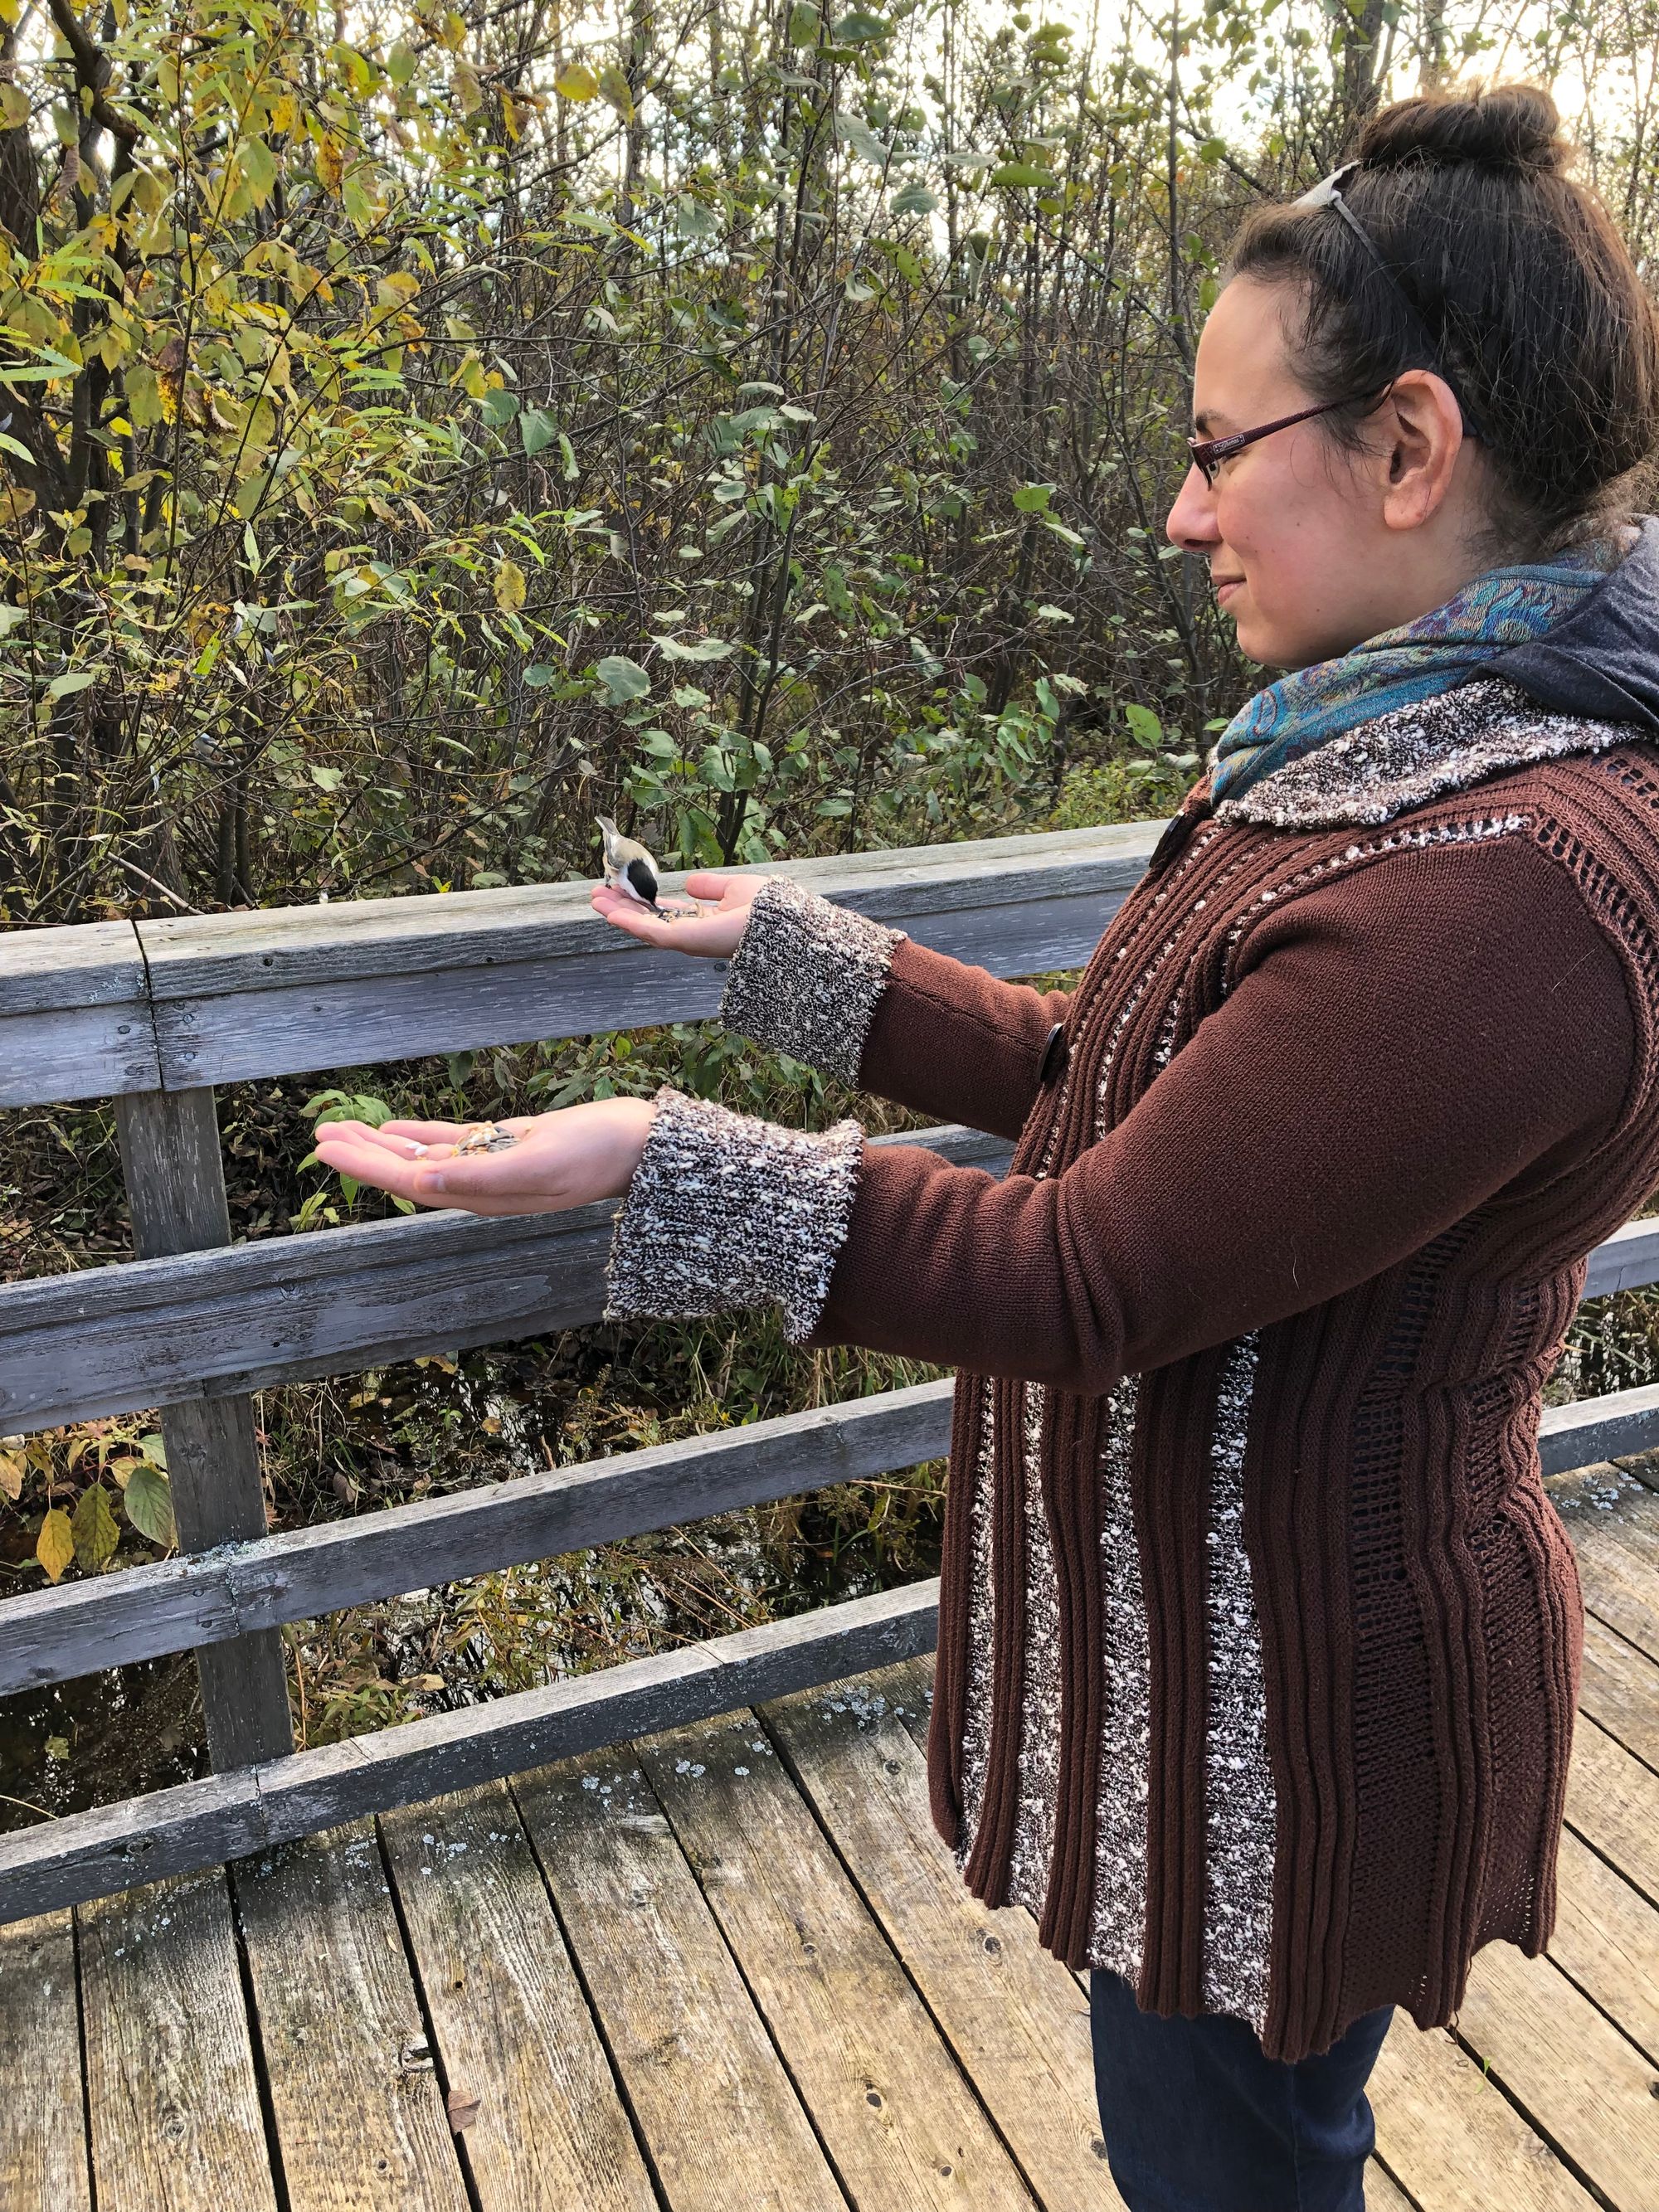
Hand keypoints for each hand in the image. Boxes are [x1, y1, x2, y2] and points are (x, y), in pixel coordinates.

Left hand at [310, 1099, 656, 1216]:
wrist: (643, 1147)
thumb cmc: (598, 1153)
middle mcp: (482, 1185)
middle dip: (365, 1154)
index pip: (411, 1181)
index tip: (327, 1149)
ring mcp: (496, 1165)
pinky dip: (422, 1133)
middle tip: (322, 1134)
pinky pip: (454, 1141)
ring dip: (386, 1143)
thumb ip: (479, 1175)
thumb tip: (422, 1181)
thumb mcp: (538, 1162)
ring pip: (426, 1155)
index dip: (366, 1166)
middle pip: (410, 1170)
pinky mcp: (511, 1145)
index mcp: (484, 1193)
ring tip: (347, 1129)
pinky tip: (399, 1128)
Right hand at [590, 870, 766, 957]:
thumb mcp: (733, 888)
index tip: (621, 890)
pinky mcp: (687, 941)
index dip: (641, 903)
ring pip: (644, 929)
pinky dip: (631, 923)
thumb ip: (709, 887)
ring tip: (596, 899)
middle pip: (648, 922)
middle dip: (622, 908)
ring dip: (619, 914)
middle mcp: (692, 935)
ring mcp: (688, 940)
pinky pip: (652, 933)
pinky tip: (612, 912)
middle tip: (597, 894)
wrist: (781, 921)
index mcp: (702, 923)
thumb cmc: (766, 909)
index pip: (664, 914)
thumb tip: (689, 884)